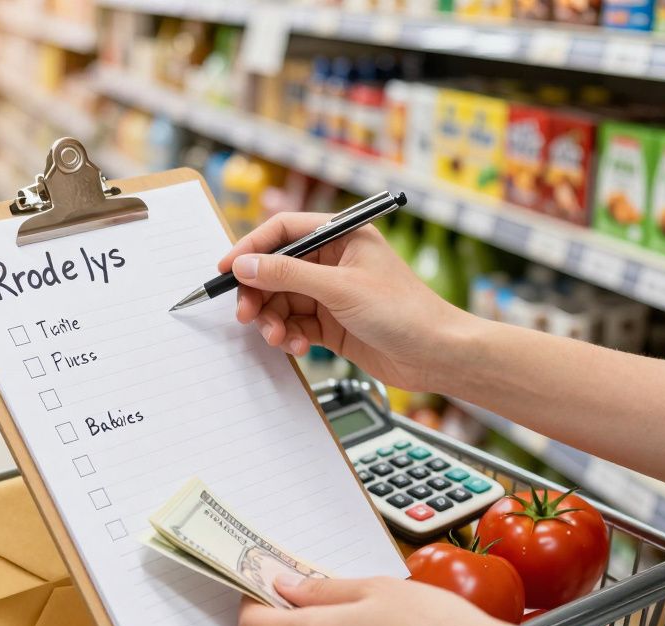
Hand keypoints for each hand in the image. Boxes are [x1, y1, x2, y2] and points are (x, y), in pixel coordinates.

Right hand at [217, 212, 474, 390]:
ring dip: (273, 320)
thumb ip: (287, 275)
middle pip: (276, 270)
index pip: (284, 231)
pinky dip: (290, 336)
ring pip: (283, 301)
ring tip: (278, 337)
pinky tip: (298, 347)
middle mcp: (333, 262)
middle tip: (246, 314)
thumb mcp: (340, 289)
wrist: (437, 355)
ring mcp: (331, 293)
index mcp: (341, 236)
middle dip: (259, 293)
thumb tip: (245, 265)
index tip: (227, 268)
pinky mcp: (332, 324)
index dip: (251, 248)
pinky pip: (296, 324)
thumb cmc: (404, 311)